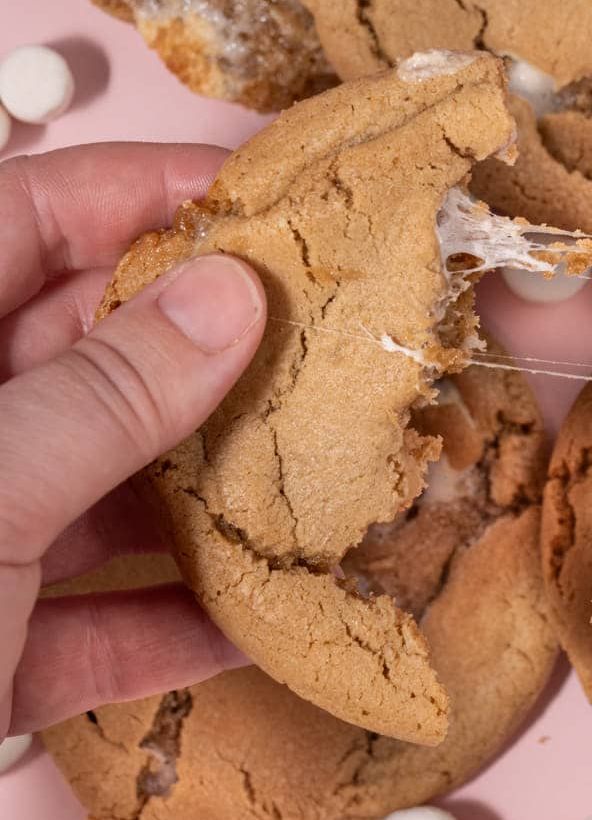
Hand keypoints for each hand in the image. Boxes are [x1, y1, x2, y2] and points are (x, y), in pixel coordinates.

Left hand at [0, 142, 265, 736]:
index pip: (26, 217)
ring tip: (321, 477)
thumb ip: (103, 396)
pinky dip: (161, 628)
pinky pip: (80, 621)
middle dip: (204, 355)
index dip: (146, 192)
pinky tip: (260, 628)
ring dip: (202, 497)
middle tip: (333, 345)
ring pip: (91, 490)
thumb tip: (226, 293)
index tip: (272, 196)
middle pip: (77, 355)